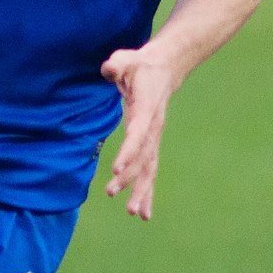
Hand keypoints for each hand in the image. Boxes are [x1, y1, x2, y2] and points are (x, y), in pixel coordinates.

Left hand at [100, 43, 183, 220]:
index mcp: (146, 109)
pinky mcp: (151, 144)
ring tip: (133, 213)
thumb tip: (109, 69)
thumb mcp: (128, 59)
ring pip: (149, 169)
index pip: (137, 134)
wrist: (164, 69)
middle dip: (130, 178)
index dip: (128, 152)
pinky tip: (142, 212)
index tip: (116, 169)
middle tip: (112, 192)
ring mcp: (154, 138)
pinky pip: (149, 171)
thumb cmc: (140, 65)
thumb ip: (118, 64)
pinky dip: (146, 191)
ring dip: (141, 191)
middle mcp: (153, 128)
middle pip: (144, 157)